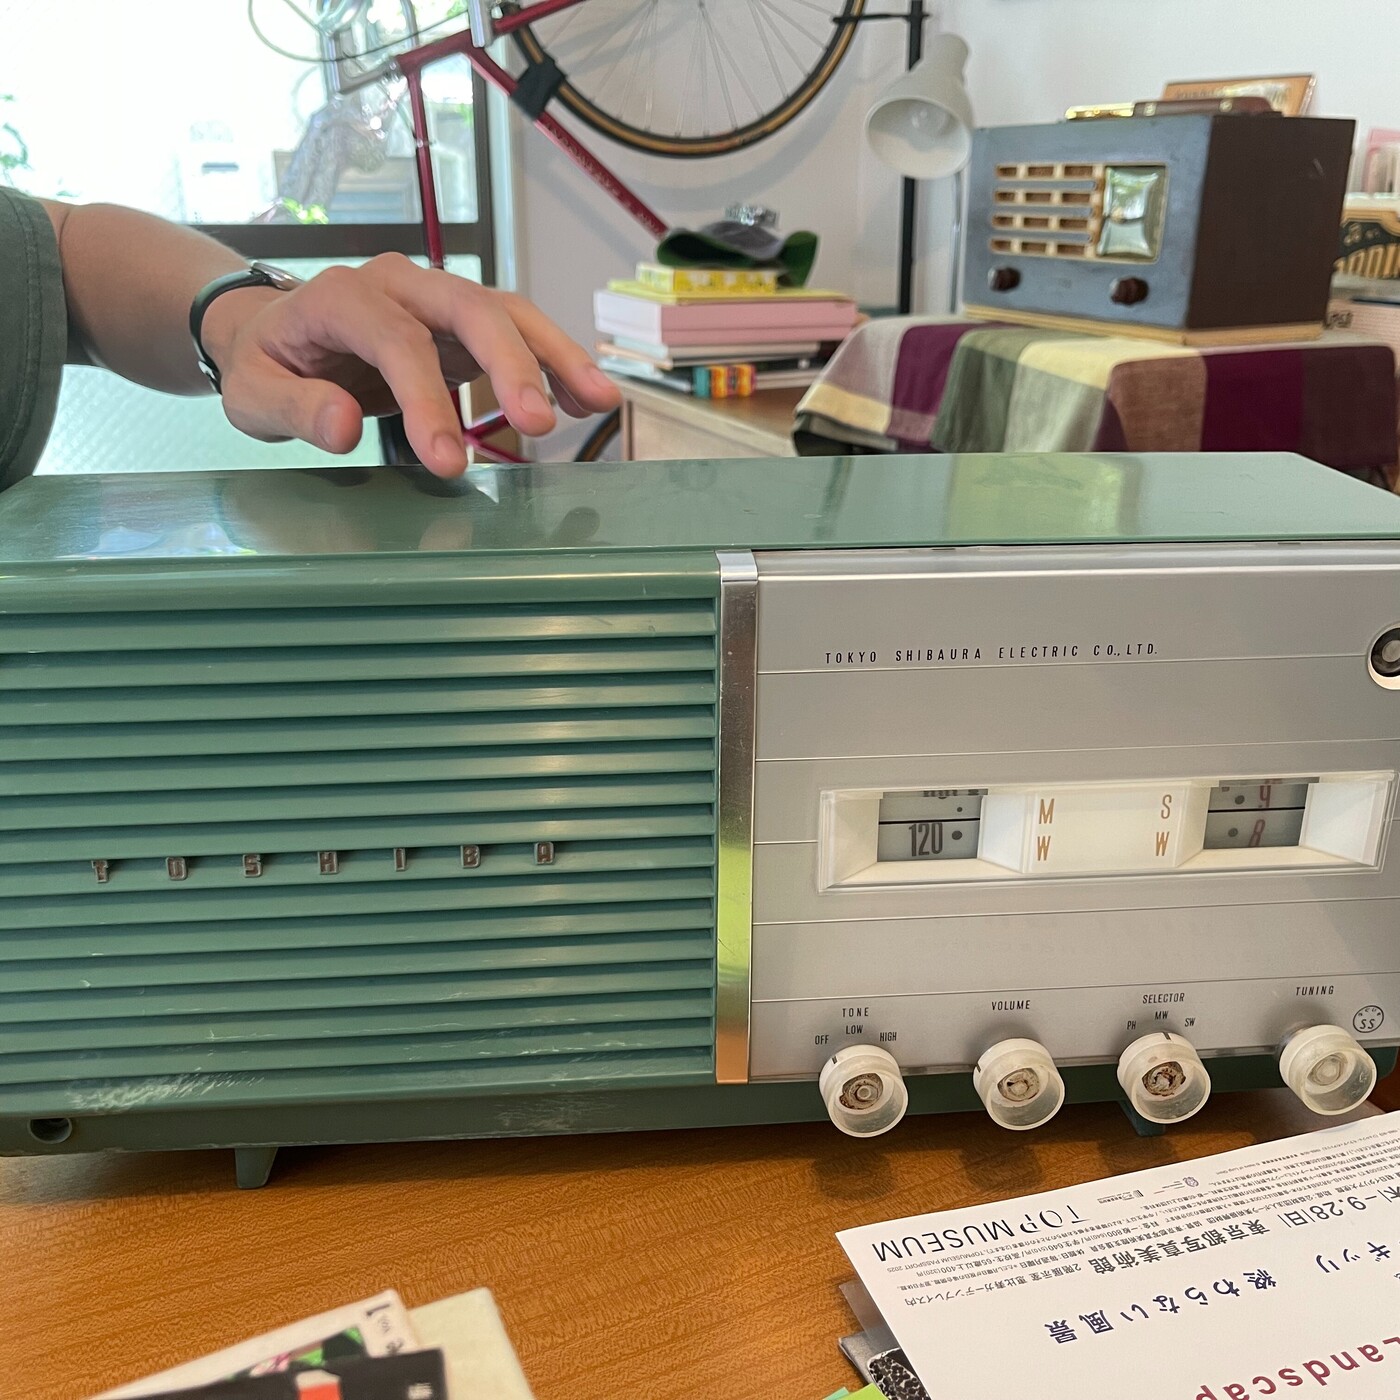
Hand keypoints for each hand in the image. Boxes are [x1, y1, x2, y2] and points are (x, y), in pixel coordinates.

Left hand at [201, 253, 619, 475]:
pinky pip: (516, 333)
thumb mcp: (255, 395)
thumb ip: (294, 409)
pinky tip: (586, 399)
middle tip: (539, 423)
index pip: (397, 341)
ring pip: (507, 313)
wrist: (273, 332)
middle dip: (510, 364)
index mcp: (343, 297)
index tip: (449, 462)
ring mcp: (436, 299)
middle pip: (470, 309)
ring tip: (598, 402)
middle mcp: (399, 285)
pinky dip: (554, 362)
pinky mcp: (462, 324)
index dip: (427, 400)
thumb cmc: (267, 365)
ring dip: (556, 355)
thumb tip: (343, 427)